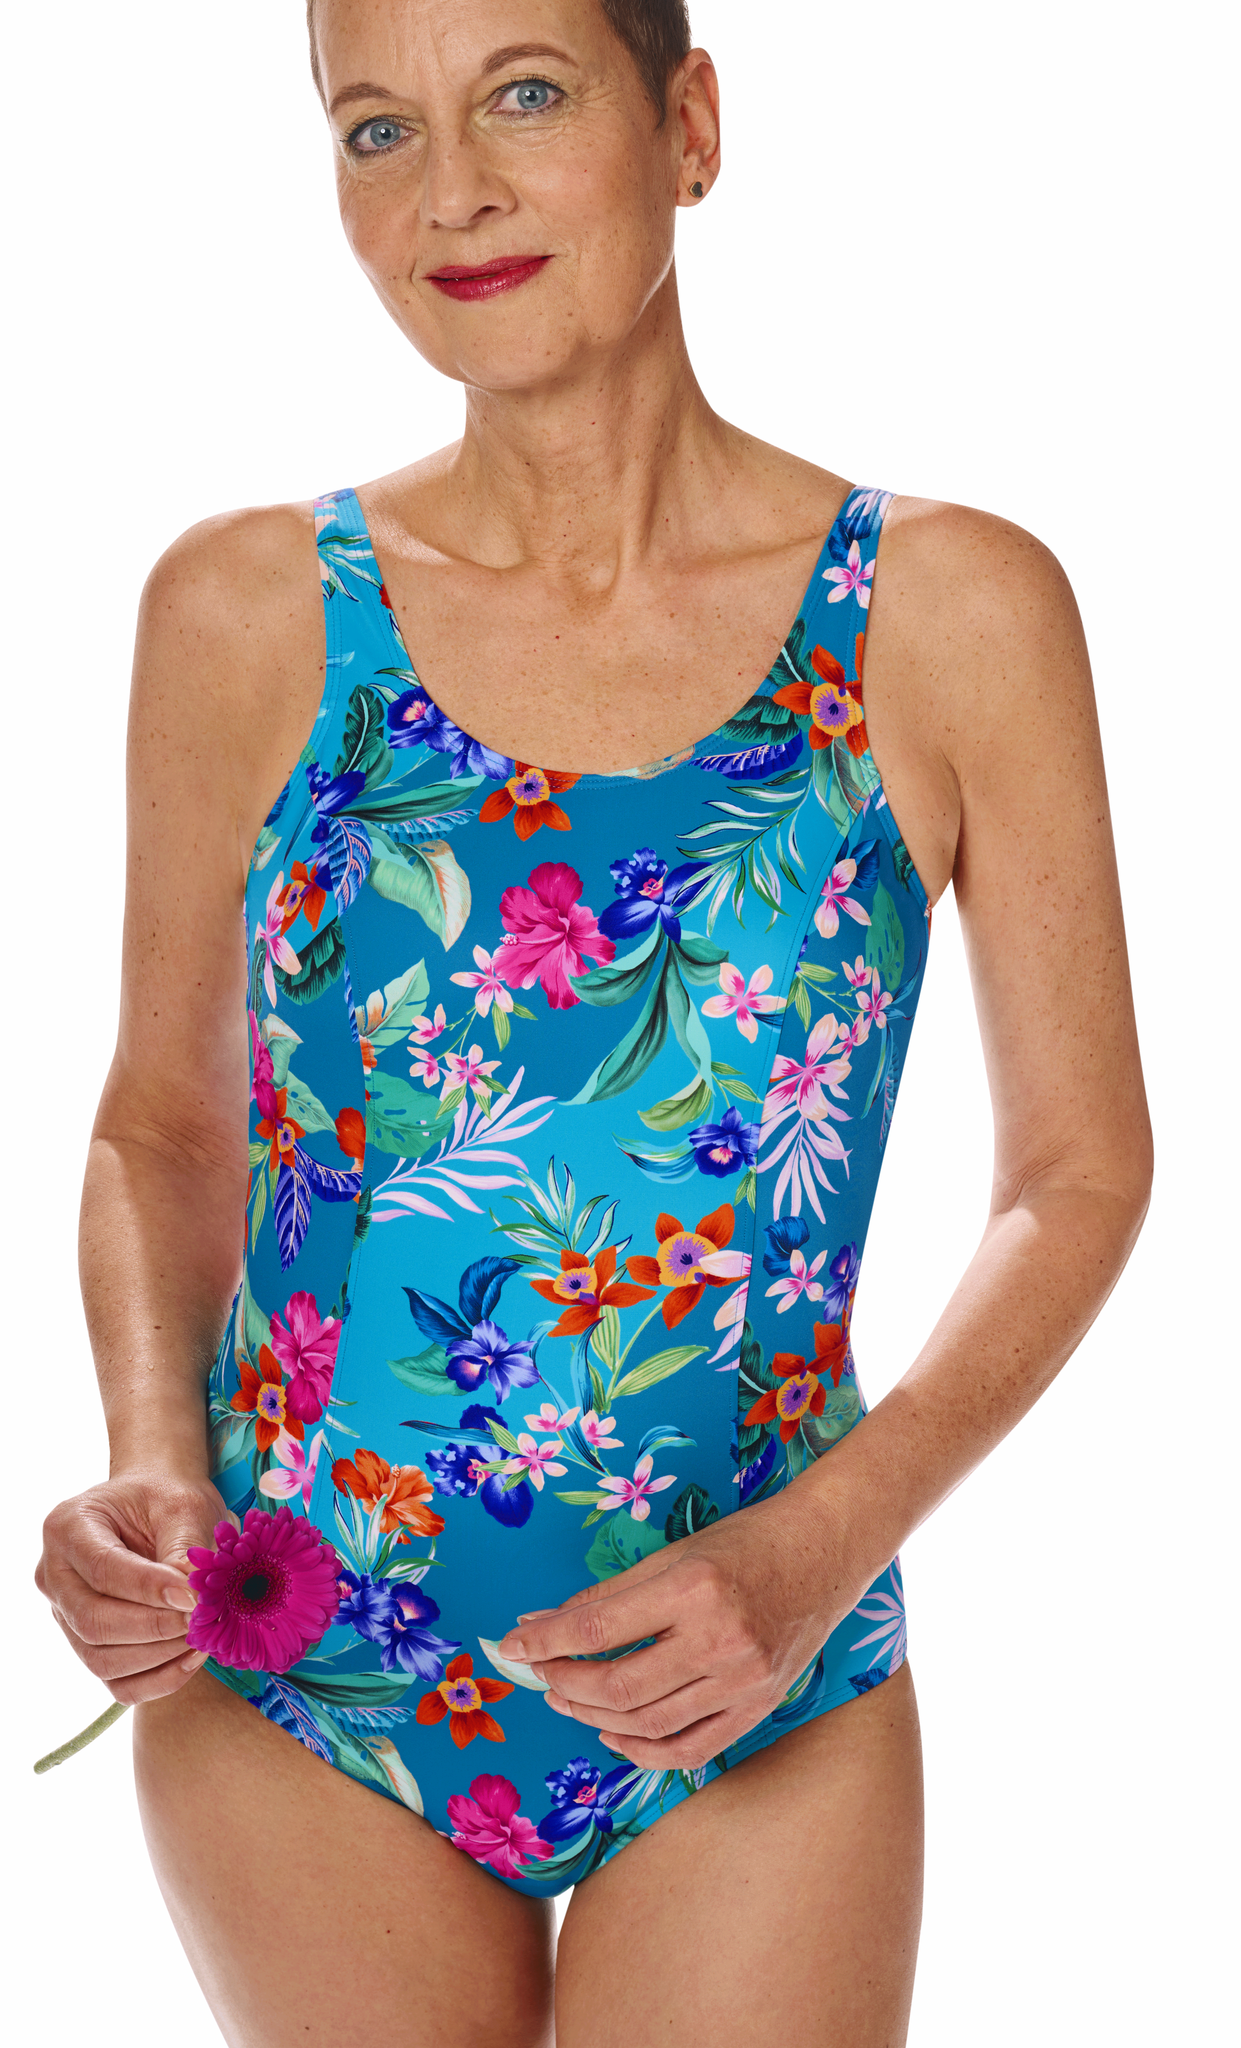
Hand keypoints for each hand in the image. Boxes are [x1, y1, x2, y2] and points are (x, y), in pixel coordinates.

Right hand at [36, 1471, 230, 1704]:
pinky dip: (157, 1679)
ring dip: (158, 1657)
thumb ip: (185, 1550)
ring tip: (200, 1635)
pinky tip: (192, 1656)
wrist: (158, 1505)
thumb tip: (193, 1598)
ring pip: (101, 1660)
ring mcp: (66, 1614)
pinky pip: (117, 1682)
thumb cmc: (167, 1499)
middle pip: (93, 1621)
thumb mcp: (182, 1507)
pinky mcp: (87, 1643)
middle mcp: (55, 1574)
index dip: (148, 1588)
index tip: (192, 1596)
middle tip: (199, 1619)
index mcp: (68, 1526)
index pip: (102, 1569)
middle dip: (153, 1627)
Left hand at [495, 1486, 861, 1771]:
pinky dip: (646, 1751)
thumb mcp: (674, 1553)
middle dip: (567, 1684)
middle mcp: (720, 1639)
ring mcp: (744, 1680)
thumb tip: (541, 1623)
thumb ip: (608, 1595)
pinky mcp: (759, 1706)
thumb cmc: (746, 1542)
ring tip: (570, 1699)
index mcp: (693, 1588)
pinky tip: (616, 1735)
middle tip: (541, 1674)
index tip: (513, 1646)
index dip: (545, 1642)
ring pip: (650, 1724)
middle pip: (620, 1686)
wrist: (825, 1551)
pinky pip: (692, 1748)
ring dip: (596, 1718)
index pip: (598, 1628)